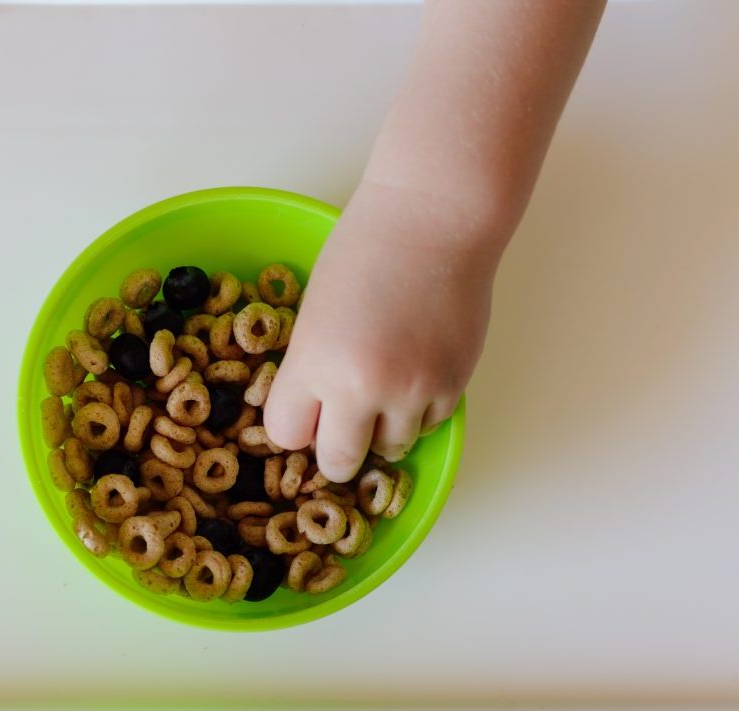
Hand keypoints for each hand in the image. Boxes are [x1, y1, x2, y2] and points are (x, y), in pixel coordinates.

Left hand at [264, 179, 498, 482]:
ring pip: (390, 449)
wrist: (432, 221)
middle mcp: (361, 387)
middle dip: (336, 451)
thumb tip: (318, 414)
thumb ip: (312, 369)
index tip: (304, 417)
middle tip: (342, 429)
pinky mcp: (453, 385)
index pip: (286, 436)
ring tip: (386, 387)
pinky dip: (419, 409)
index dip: (295, 427)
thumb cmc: (364, 252)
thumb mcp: (313, 315)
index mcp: (313, 363)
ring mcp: (412, 391)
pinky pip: (429, 425)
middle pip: (338, 462)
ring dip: (383, 430)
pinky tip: (416, 370)